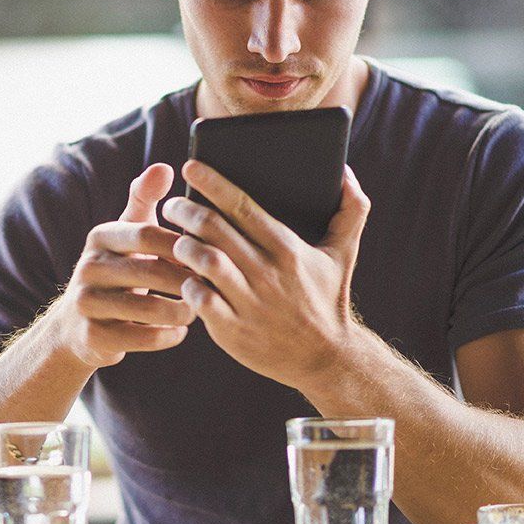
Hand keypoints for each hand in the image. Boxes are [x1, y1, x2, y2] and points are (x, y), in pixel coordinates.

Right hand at [52, 163, 196, 368]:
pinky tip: (180, 331)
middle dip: (186, 281)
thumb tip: (165, 167)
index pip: (147, 235)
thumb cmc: (116, 271)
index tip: (208, 255)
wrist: (76, 326)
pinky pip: (141, 338)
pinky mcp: (92, 337)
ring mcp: (86, 304)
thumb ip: (144, 200)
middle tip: (213, 287)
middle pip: (150, 271)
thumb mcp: (124, 234)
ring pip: (147, 309)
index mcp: (100, 237)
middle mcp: (87, 268)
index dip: (181, 246)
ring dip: (181, 311)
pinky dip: (167, 336)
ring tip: (199, 309)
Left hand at [162, 159, 371, 389]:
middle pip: (214, 229)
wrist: (325, 358)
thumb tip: (345, 172)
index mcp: (287, 248)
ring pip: (203, 261)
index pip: (242, 206)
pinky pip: (198, 300)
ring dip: (182, 245)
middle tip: (172, 204)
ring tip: (175, 238)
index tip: (190, 165)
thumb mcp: (344, 253)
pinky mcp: (232, 330)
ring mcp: (248, 302)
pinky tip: (183, 277)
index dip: (212, 183)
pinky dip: (186, 284)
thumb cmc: (328, 298)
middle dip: (185, 210)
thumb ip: (350, 210)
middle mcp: (266, 273)